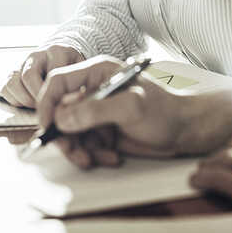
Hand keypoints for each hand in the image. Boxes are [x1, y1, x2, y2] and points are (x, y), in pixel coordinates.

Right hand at [0, 45, 83, 106]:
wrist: (64, 55)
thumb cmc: (75, 68)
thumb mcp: (82, 72)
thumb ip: (78, 85)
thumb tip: (71, 106)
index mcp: (57, 51)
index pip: (51, 73)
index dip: (51, 94)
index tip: (57, 108)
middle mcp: (37, 55)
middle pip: (28, 76)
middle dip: (35, 97)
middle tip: (45, 109)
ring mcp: (23, 63)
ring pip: (13, 82)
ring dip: (23, 99)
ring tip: (36, 107)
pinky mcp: (14, 72)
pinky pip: (6, 88)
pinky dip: (15, 99)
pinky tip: (28, 104)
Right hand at [37, 55, 231, 167]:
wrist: (185, 130)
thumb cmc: (164, 111)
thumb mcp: (131, 107)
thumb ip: (95, 110)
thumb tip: (61, 118)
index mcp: (96, 73)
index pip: (57, 84)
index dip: (46, 105)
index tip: (48, 128)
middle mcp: (92, 90)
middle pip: (59, 113)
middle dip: (65, 137)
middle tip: (76, 154)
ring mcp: (96, 111)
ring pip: (70, 134)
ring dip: (79, 150)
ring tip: (97, 159)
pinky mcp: (102, 130)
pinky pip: (84, 145)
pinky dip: (93, 155)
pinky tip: (112, 157)